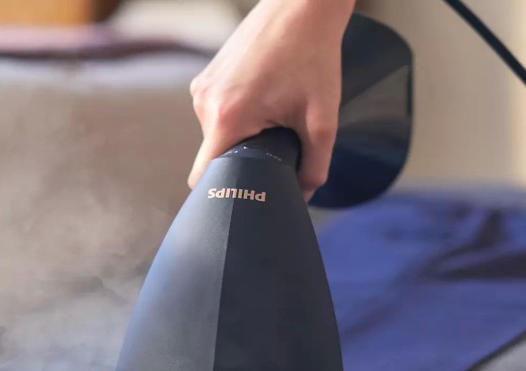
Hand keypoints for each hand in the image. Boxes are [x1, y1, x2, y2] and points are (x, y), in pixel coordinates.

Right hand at [188, 0, 355, 197]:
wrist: (303, 7)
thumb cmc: (313, 58)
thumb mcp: (322, 121)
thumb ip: (314, 167)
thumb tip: (303, 195)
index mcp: (226, 118)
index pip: (205, 177)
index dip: (224, 194)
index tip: (247, 198)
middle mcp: (204, 103)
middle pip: (216, 157)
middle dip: (244, 163)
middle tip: (279, 152)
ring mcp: (203, 87)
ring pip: (218, 134)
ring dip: (244, 137)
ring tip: (277, 118)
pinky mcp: (208, 76)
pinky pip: (218, 112)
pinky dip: (240, 118)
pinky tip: (268, 102)